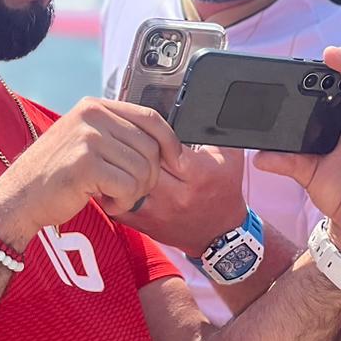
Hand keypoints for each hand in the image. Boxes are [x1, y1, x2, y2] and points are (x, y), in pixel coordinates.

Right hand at [0, 98, 184, 248]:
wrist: (18, 198)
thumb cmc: (55, 175)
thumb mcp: (84, 141)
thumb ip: (116, 135)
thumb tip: (162, 144)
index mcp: (95, 106)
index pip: (149, 118)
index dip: (170, 142)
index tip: (175, 162)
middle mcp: (92, 116)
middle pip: (150, 147)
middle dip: (148, 177)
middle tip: (128, 191)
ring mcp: (88, 138)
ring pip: (142, 169)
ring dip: (133, 192)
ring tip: (112, 197)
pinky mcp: (86, 164)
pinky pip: (128, 186)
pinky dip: (123, 202)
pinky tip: (106, 203)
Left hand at [118, 142, 246, 253]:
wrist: (219, 232)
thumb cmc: (223, 189)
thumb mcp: (230, 157)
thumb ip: (215, 132)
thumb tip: (198, 109)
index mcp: (198, 173)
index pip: (164, 144)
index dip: (153, 133)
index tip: (149, 131)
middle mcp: (176, 194)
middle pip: (142, 161)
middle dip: (133, 147)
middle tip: (128, 139)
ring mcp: (157, 211)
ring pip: (126, 181)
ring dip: (119, 167)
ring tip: (116, 156)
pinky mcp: (143, 223)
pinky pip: (117, 203)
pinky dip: (111, 189)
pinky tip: (113, 177)